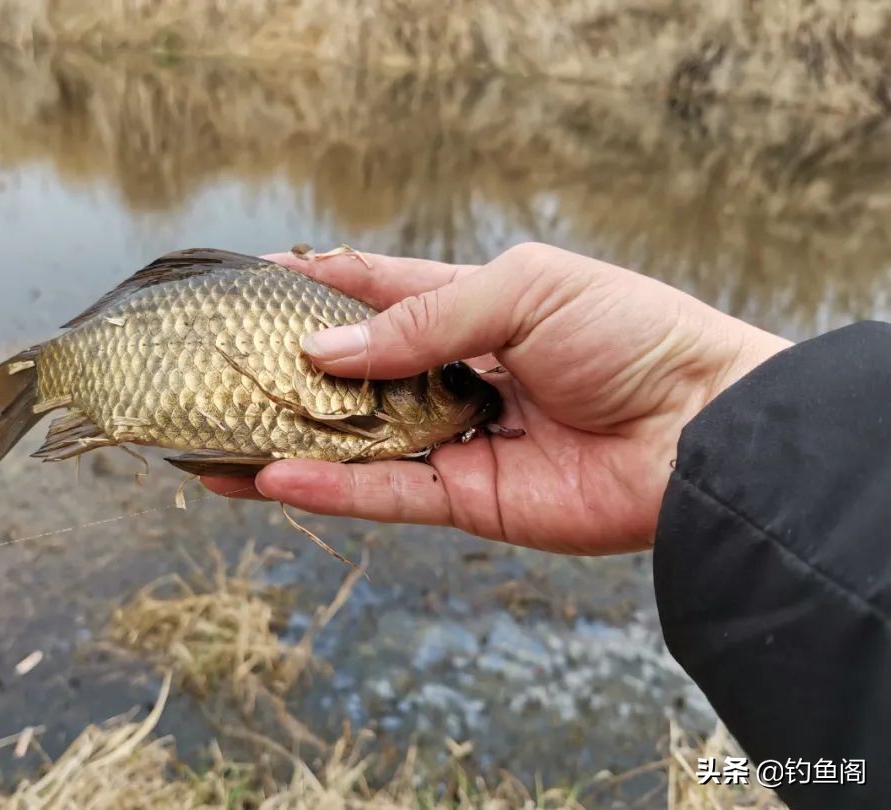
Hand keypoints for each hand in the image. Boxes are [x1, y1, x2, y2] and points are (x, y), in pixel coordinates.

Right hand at [204, 243, 790, 553]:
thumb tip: (324, 351)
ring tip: (211, 438)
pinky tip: (270, 476)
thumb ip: (422, 320)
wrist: (703, 429)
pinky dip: (329, 489)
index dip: (316, 284)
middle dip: (287, 370)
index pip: (376, 291)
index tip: (251, 279)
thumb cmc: (629, 334)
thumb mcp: (524, 290)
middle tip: (215, 368)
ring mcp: (458, 438)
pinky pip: (386, 494)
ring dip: (286, 439)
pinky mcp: (470, 499)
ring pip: (355, 441)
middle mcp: (456, 374)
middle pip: (353, 372)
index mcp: (473, 307)